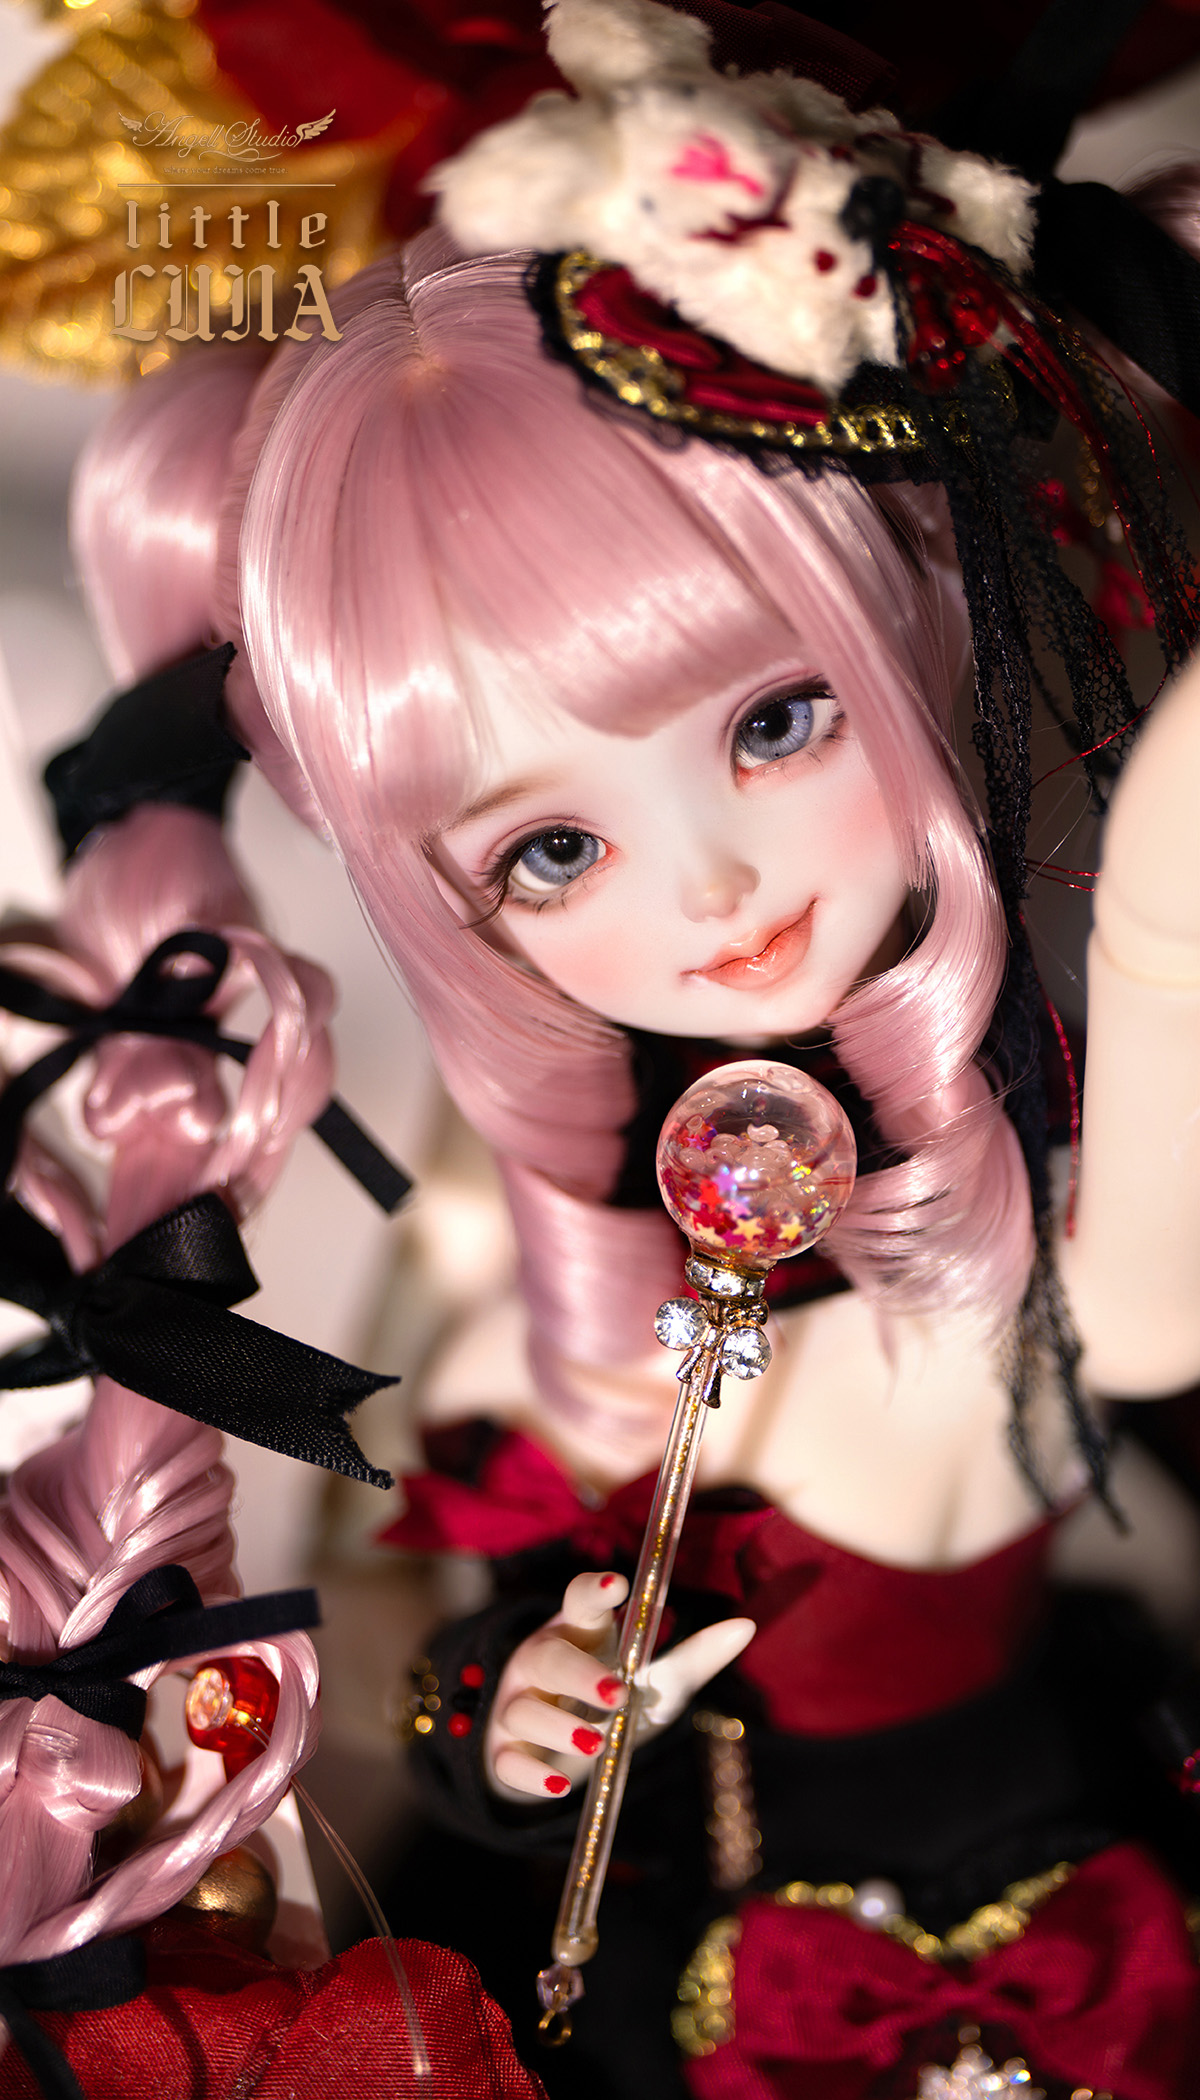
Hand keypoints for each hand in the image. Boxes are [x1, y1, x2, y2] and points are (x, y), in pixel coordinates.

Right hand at [485, 1570, 754, 1800]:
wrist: (563, 1754)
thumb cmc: (612, 1702)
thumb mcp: (655, 1682)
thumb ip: (694, 1657)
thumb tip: (746, 1626)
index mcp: (579, 1632)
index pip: (578, 1600)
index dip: (593, 1590)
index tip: (618, 1585)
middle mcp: (540, 1660)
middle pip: (548, 1657)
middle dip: (580, 1675)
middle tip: (617, 1695)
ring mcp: (517, 1704)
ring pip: (523, 1709)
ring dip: (559, 1725)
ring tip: (596, 1743)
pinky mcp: (504, 1750)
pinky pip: (507, 1761)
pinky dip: (532, 1774)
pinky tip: (560, 1786)